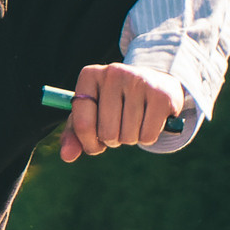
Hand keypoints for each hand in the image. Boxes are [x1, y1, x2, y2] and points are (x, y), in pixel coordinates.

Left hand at [59, 63, 183, 162]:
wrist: (156, 83)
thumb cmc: (115, 103)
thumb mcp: (91, 114)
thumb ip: (75, 135)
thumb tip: (67, 156)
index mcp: (89, 75)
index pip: (82, 124)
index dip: (89, 143)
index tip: (96, 142)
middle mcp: (113, 73)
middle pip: (107, 133)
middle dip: (113, 139)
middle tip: (120, 124)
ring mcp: (139, 81)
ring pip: (128, 137)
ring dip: (131, 138)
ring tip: (135, 120)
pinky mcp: (161, 95)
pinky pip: (148, 137)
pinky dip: (148, 138)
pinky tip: (149, 120)